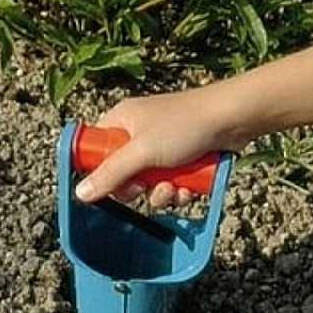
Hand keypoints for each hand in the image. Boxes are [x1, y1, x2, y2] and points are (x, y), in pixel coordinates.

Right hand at [74, 89, 239, 206]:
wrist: (233, 118)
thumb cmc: (186, 125)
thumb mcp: (143, 151)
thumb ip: (111, 173)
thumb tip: (80, 193)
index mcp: (122, 120)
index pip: (96, 149)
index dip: (99, 171)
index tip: (110, 185)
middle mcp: (140, 132)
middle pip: (123, 173)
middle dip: (137, 188)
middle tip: (146, 187)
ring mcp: (163, 146)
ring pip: (150, 183)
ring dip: (162, 194)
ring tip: (176, 188)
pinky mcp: (184, 158)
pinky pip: (172, 183)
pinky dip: (180, 190)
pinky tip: (190, 189)